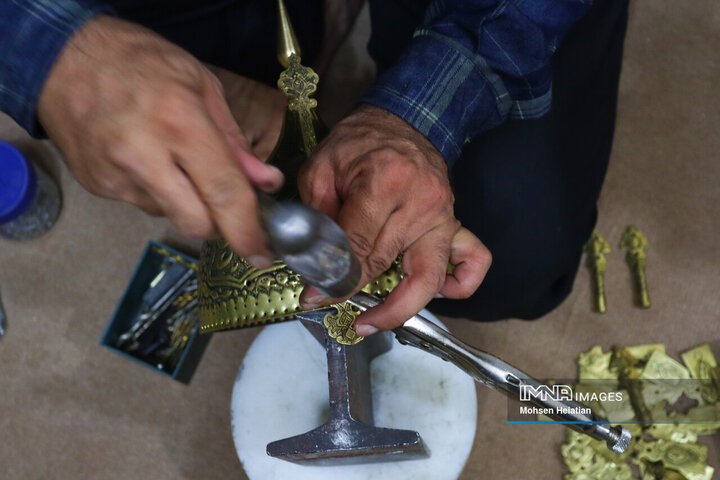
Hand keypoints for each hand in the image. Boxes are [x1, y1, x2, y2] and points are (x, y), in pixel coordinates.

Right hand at [37, 16, 281, 266]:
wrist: (60, 57)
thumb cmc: (140, 61)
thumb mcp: (202, 85)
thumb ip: (235, 140)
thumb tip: (265, 182)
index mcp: (179, 121)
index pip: (223, 192)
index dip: (247, 230)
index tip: (261, 254)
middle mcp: (144, 155)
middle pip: (196, 222)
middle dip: (219, 223)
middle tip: (225, 202)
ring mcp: (114, 176)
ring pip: (170, 216)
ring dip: (186, 202)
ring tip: (174, 159)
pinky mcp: (96, 186)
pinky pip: (143, 204)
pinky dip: (158, 192)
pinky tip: (148, 160)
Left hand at [298, 105, 491, 332]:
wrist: (405, 119)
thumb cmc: (360, 142)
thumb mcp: (322, 167)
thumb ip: (316, 214)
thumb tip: (312, 261)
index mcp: (384, 182)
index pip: (358, 245)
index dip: (333, 277)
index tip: (314, 296)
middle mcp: (420, 203)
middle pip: (385, 265)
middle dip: (352, 291)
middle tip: (327, 303)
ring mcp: (442, 216)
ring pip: (428, 277)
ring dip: (400, 307)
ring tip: (373, 321)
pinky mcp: (454, 223)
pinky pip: (473, 261)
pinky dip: (459, 285)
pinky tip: (434, 293)